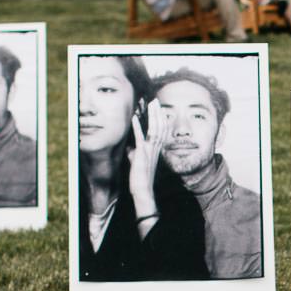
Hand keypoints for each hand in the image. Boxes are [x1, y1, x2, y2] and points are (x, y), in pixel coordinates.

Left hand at [127, 100, 165, 217]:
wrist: (142, 190)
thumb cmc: (139, 177)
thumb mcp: (136, 162)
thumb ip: (134, 152)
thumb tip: (129, 148)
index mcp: (156, 149)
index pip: (161, 130)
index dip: (160, 118)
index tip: (158, 108)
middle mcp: (155, 148)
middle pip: (160, 126)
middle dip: (158, 112)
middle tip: (156, 100)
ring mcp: (150, 150)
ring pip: (154, 129)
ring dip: (152, 115)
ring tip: (150, 104)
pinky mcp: (142, 154)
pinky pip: (140, 137)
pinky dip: (137, 126)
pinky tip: (134, 117)